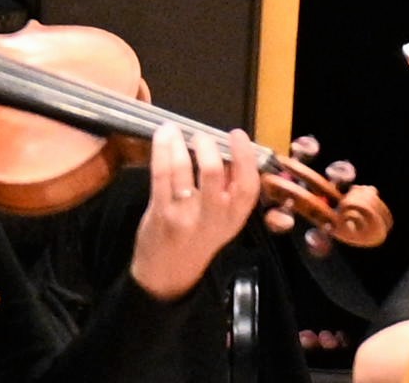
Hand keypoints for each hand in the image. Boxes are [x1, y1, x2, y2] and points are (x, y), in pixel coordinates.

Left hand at [126, 123, 247, 301]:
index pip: (248, 186)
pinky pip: (161, 175)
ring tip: (174, 131)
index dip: (244, 157)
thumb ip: (228, 191)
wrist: (166, 277)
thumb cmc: (196, 241)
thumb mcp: (223, 223)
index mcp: (233, 219)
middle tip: (201, 136)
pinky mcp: (160, 214)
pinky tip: (163, 137)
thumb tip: (228, 151)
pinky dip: (161, 150)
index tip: (237, 135)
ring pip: (183, 170)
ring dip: (178, 144)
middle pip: (213, 174)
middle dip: (207, 147)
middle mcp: (211, 218)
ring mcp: (184, 216)